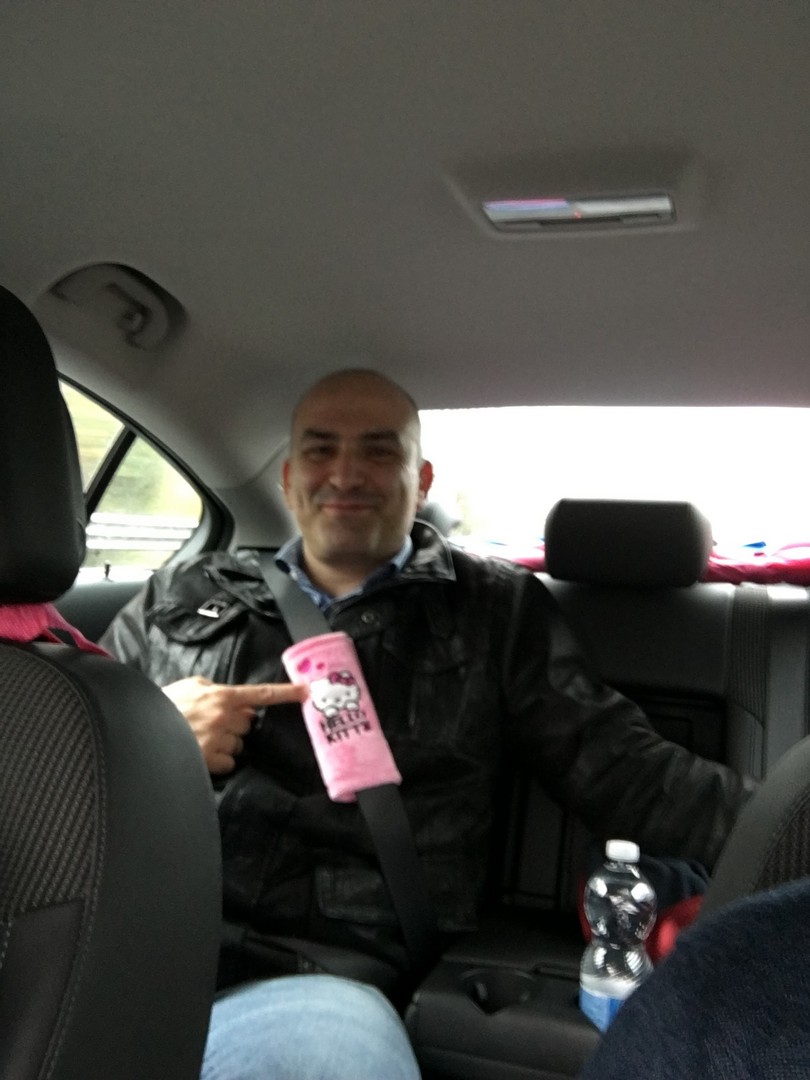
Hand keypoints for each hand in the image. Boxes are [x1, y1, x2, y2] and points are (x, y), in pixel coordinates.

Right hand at [162, 675, 307, 774]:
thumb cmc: (163, 705)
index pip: (260, 694)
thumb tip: (235, 701)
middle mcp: (223, 717)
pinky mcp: (209, 760)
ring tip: (201, 738)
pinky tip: (200, 752)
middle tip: (213, 723)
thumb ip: (214, 689)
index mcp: (221, 695)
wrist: (140, 727)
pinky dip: (218, 760)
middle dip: (236, 724)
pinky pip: (228, 762)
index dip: (285, 693)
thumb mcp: (190, 686)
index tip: (306, 691)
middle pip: (248, 724)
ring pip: (238, 744)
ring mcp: (217, 739)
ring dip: (226, 743)